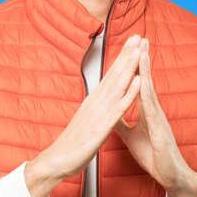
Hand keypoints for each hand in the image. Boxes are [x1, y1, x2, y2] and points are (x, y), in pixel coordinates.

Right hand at [33, 34, 142, 181]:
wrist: (57, 161)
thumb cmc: (72, 144)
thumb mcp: (86, 122)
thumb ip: (94, 110)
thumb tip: (100, 101)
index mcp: (93, 101)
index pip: (110, 75)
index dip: (121, 58)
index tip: (130, 43)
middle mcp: (95, 102)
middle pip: (114, 74)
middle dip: (127, 54)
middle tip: (138, 35)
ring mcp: (99, 112)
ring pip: (118, 85)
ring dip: (130, 66)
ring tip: (140, 49)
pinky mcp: (102, 126)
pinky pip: (120, 107)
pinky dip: (130, 92)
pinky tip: (139, 80)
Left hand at [113, 37, 188, 191]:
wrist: (170, 175)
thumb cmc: (153, 154)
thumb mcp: (131, 135)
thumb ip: (122, 122)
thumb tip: (111, 112)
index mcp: (145, 110)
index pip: (138, 82)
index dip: (133, 65)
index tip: (129, 46)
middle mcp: (153, 110)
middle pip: (145, 79)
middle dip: (142, 58)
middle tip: (139, 36)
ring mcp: (158, 118)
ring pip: (149, 90)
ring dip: (146, 70)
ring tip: (141, 51)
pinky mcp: (160, 130)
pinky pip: (151, 110)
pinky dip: (146, 95)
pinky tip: (143, 83)